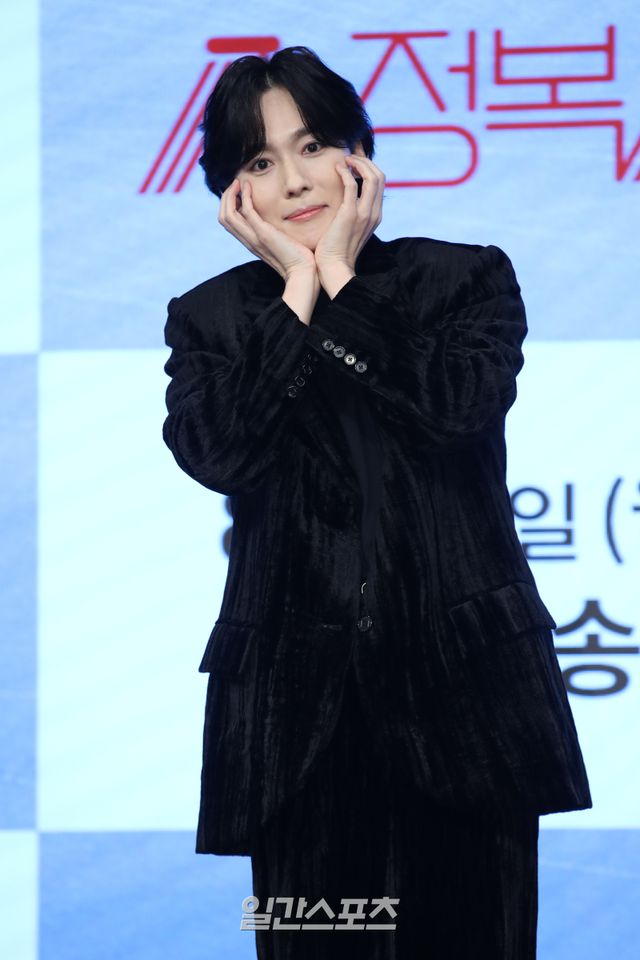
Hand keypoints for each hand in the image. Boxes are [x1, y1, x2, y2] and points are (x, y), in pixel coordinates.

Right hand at [218, 178, 316, 280]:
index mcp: (251, 243)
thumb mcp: (282, 243)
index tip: (238, 191)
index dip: (229, 205)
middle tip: (235, 184)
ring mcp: (254, 238)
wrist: (304, 273)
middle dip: (225, 198)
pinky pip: (247, 211)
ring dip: (230, 195)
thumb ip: (276, 233)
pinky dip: (245, 195)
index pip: (229, 223)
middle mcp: (248, 241)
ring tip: (238, 182)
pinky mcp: (263, 234)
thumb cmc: (298, 260)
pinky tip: (248, 186)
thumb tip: (280, 222)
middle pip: (223, 218)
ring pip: (228, 215)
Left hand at [313, 154, 384, 279]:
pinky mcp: (350, 214)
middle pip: (380, 175)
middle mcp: (374, 213)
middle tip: (350, 151)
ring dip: (359, 162)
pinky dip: (346, 171)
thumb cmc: (336, 252)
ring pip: (372, 175)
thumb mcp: (348, 230)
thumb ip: (350, 214)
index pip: (379, 183)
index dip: (369, 166)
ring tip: (345, 158)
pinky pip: (352, 184)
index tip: (355, 156)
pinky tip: (337, 167)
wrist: (334, 269)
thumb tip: (343, 201)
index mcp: (375, 216)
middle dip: (366, 159)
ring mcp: (364, 213)